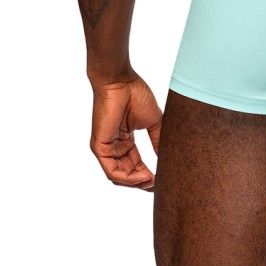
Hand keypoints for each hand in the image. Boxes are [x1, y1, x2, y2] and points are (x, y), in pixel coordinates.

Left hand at [89, 71, 162, 190]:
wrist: (121, 80)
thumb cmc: (135, 94)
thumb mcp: (152, 122)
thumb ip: (157, 140)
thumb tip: (166, 158)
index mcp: (125, 141)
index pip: (135, 165)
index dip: (148, 175)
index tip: (163, 180)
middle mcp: (114, 147)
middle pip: (127, 174)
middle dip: (143, 183)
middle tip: (159, 185)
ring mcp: (106, 148)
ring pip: (119, 177)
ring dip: (136, 183)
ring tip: (152, 182)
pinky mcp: (99, 147)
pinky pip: (111, 171)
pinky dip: (127, 178)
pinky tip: (143, 176)